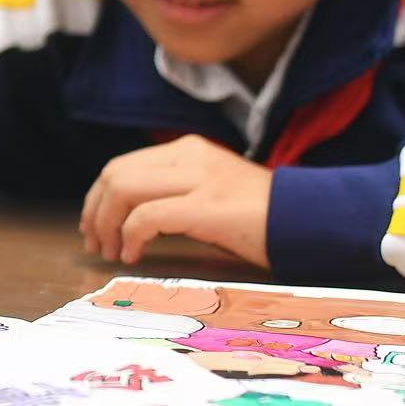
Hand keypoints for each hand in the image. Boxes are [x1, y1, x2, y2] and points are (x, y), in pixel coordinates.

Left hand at [79, 135, 270, 267]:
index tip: (94, 227)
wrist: (310, 220)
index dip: (98, 198)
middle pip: (115, 175)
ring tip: (112, 253)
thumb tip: (128, 217)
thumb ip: (174, 193)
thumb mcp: (210, 191)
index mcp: (187, 149)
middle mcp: (189, 156)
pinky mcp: (207, 206)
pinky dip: (131, 238)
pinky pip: (148, 217)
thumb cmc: (261, 216)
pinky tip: (134, 256)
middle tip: (96, 244)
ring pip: (124, 190)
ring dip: (107, 225)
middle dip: (95, 212)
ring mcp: (199, 179)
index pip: (122, 166)